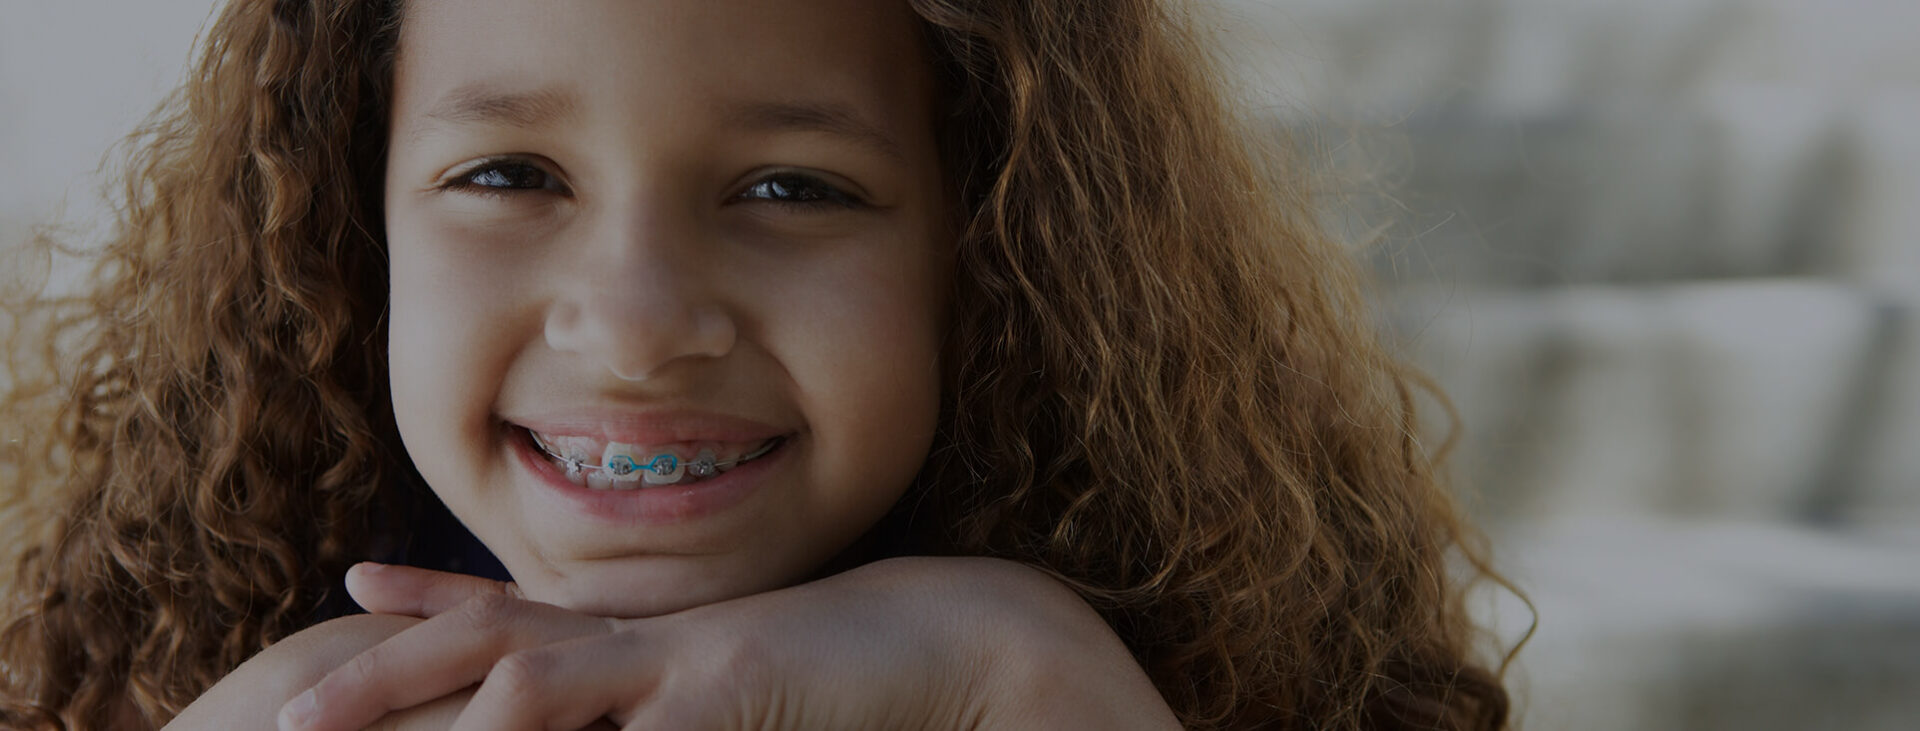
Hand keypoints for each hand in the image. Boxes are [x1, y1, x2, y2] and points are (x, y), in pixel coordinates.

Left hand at [277, 557, 1179, 730]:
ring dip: (419, 699)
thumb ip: (706, 689)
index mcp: (656, 636)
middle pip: (493, 640)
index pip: (527, 613)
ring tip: (322, 714)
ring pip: (523, 680)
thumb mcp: (759, 682)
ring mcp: (675, 660)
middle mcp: (648, 637)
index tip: (361, 583)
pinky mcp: (717, 690)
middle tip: (294, 700)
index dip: (436, 604)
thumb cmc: (868, 671)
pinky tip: (479, 730)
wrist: (959, 637)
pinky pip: (608, 719)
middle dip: (388, 666)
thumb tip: (679, 697)